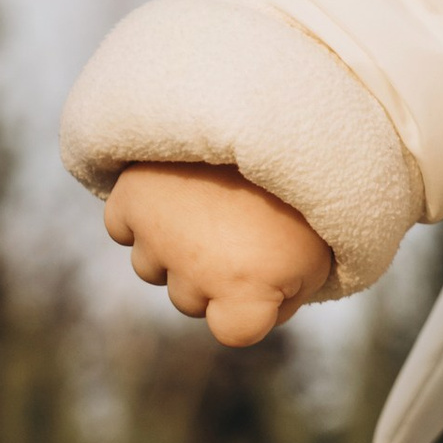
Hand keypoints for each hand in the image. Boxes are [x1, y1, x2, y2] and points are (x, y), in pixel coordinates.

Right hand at [105, 162, 334, 343]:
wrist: (277, 111)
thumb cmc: (304, 192)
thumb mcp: (321, 253)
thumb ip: (288, 295)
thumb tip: (260, 313)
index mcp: (246, 288)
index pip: (234, 332)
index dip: (252, 308)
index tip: (267, 276)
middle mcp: (194, 269)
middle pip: (189, 300)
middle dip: (212, 274)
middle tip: (241, 226)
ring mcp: (158, 233)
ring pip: (151, 268)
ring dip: (174, 246)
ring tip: (207, 204)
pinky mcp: (130, 197)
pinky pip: (122, 228)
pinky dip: (140, 216)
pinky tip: (174, 193)